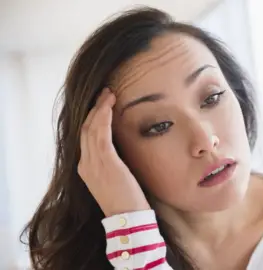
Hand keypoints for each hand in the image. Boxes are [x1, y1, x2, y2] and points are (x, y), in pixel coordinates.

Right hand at [78, 88, 150, 216]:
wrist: (128, 218)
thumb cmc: (126, 200)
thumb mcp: (115, 179)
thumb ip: (112, 164)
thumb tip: (120, 151)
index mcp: (86, 168)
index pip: (86, 137)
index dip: (93, 118)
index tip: (102, 105)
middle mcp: (85, 164)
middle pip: (85, 129)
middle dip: (95, 109)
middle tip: (105, 94)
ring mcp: (93, 164)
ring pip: (91, 128)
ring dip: (100, 108)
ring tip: (109, 94)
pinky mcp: (105, 163)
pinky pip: (101, 134)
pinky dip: (103, 117)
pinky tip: (109, 106)